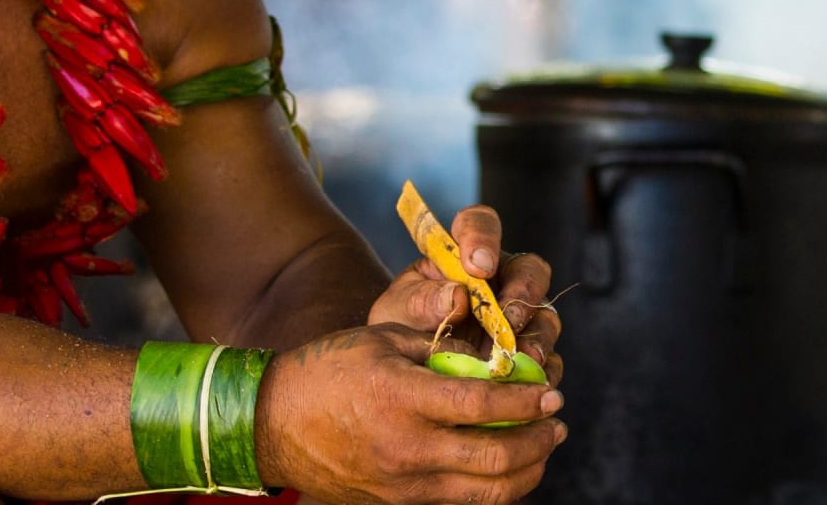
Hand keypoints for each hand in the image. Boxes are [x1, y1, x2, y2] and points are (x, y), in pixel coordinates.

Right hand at [257, 321, 565, 504]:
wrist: (270, 424)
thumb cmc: (325, 371)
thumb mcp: (381, 338)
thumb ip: (438, 344)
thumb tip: (491, 353)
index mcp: (404, 398)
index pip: (485, 406)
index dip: (527, 400)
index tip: (550, 391)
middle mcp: (408, 448)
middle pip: (497, 458)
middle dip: (540, 440)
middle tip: (556, 420)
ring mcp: (404, 483)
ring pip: (487, 492)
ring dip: (527, 470)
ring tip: (542, 446)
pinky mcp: (398, 502)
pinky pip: (461, 502)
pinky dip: (493, 488)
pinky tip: (505, 467)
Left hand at [371, 203, 566, 383]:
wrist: (403, 371)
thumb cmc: (401, 327)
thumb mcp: (397, 311)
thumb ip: (420, 300)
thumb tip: (456, 296)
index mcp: (465, 253)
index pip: (480, 225)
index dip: (483, 238)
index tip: (477, 266)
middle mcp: (501, 279)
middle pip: (530, 270)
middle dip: (523, 292)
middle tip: (508, 317)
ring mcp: (521, 317)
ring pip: (545, 316)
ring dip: (537, 336)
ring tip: (521, 357)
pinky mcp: (528, 353)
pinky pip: (548, 360)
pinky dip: (541, 372)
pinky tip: (526, 385)